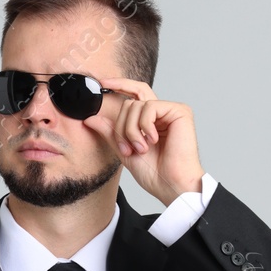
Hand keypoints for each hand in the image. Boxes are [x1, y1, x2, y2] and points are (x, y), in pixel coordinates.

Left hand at [83, 76, 204, 207]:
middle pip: (129, 104)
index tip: (102, 84)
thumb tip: (90, 119)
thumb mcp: (125, 150)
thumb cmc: (154, 173)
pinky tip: (152, 140)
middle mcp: (162, 113)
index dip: (119, 85)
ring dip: (131, 131)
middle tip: (128, 149)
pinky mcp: (179, 111)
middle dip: (122, 128)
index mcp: (151, 120)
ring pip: (136, 106)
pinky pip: (150, 107)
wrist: (171, 185)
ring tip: (141, 148)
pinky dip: (144, 126)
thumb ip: (110, 133)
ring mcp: (171, 110)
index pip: (134, 93)